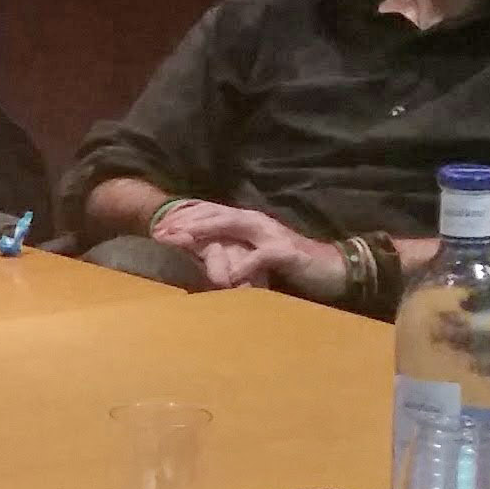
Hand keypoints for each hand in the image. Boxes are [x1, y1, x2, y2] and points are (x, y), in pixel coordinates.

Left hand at [149, 199, 339, 296]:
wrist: (332, 269)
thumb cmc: (291, 266)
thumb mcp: (254, 257)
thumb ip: (232, 253)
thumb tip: (204, 258)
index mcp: (247, 222)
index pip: (210, 213)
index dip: (183, 217)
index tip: (157, 227)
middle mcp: (256, 222)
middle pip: (215, 214)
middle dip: (185, 221)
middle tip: (159, 231)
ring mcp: (271, 234)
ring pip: (233, 225)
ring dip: (205, 231)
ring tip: (180, 239)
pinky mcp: (286, 252)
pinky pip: (260, 256)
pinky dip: (242, 265)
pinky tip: (225, 275)